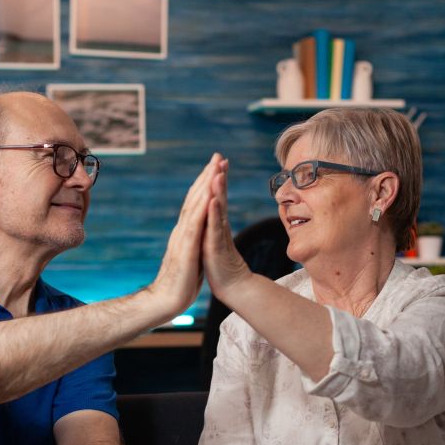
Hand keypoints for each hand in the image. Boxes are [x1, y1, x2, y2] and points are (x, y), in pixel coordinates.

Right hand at [146, 153, 222, 320]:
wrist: (165, 301)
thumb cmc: (179, 283)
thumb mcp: (191, 257)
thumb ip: (194, 242)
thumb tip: (199, 235)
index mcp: (186, 232)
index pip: (195, 204)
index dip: (205, 184)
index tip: (215, 167)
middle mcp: (183, 230)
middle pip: (195, 198)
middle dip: (206, 175)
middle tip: (217, 155)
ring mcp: (183, 238)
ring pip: (195, 206)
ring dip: (205, 185)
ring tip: (215, 167)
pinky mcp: (186, 248)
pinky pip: (195, 225)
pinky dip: (202, 208)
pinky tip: (209, 195)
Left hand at [202, 159, 252, 306]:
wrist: (232, 288)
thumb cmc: (222, 267)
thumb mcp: (214, 242)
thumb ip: (215, 227)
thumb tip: (215, 213)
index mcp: (215, 225)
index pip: (216, 198)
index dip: (216, 179)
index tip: (217, 161)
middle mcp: (218, 227)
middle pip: (219, 197)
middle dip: (218, 176)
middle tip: (219, 157)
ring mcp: (218, 237)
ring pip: (218, 210)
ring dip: (217, 190)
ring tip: (217, 172)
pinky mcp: (215, 248)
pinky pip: (214, 229)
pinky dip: (213, 213)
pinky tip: (213, 200)